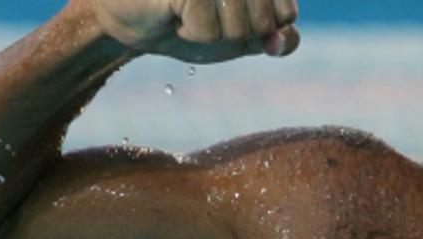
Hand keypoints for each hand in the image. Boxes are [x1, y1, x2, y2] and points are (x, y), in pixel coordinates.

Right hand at [86, 0, 299, 62]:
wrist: (136, 19)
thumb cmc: (191, 19)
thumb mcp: (242, 36)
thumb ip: (274, 38)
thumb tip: (280, 41)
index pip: (286, 13)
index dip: (263, 29)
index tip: (234, 18)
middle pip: (264, 21)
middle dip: (237, 33)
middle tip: (208, 16)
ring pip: (240, 27)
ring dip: (212, 33)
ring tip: (190, 12)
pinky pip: (209, 29)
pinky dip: (192, 32)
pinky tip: (174, 12)